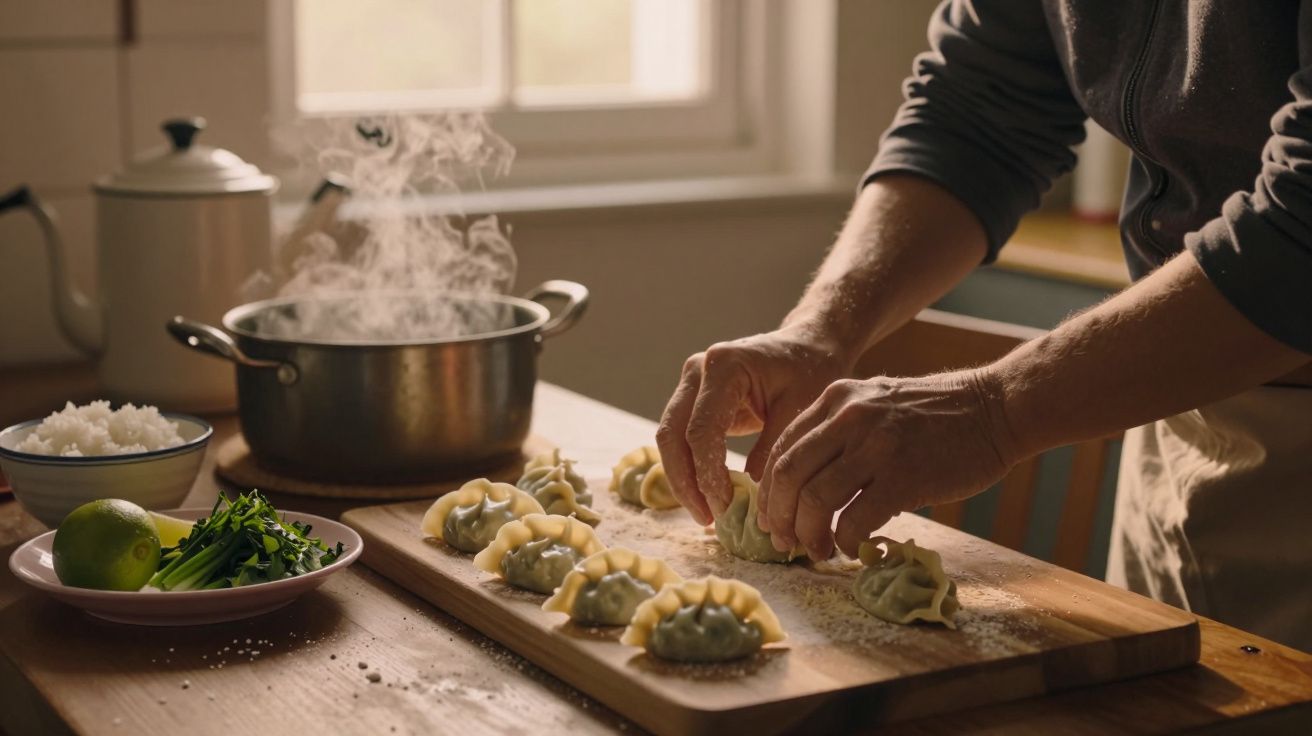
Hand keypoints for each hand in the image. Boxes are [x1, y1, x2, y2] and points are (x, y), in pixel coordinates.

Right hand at [657, 326, 850, 524]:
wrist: (808, 346)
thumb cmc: (810, 371)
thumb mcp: (801, 408)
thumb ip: (774, 449)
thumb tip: (751, 494)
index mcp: (723, 366)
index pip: (701, 429)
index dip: (708, 473)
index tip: (725, 507)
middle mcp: (697, 370)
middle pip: (671, 435)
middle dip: (686, 482)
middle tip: (708, 519)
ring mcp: (691, 384)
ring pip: (669, 439)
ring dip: (683, 480)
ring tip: (706, 515)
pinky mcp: (694, 399)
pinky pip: (681, 439)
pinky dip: (690, 469)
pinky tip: (707, 497)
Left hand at [758, 370, 1018, 559]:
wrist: (996, 408)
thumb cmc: (938, 415)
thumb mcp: (876, 404)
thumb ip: (840, 432)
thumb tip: (805, 484)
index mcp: (836, 399)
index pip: (783, 449)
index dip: (770, 491)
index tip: (772, 517)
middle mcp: (849, 417)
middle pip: (789, 475)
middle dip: (779, 517)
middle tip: (784, 542)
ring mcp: (876, 445)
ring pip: (815, 499)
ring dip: (809, 535)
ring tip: (818, 551)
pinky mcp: (904, 476)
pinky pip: (855, 519)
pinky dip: (846, 541)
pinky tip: (853, 548)